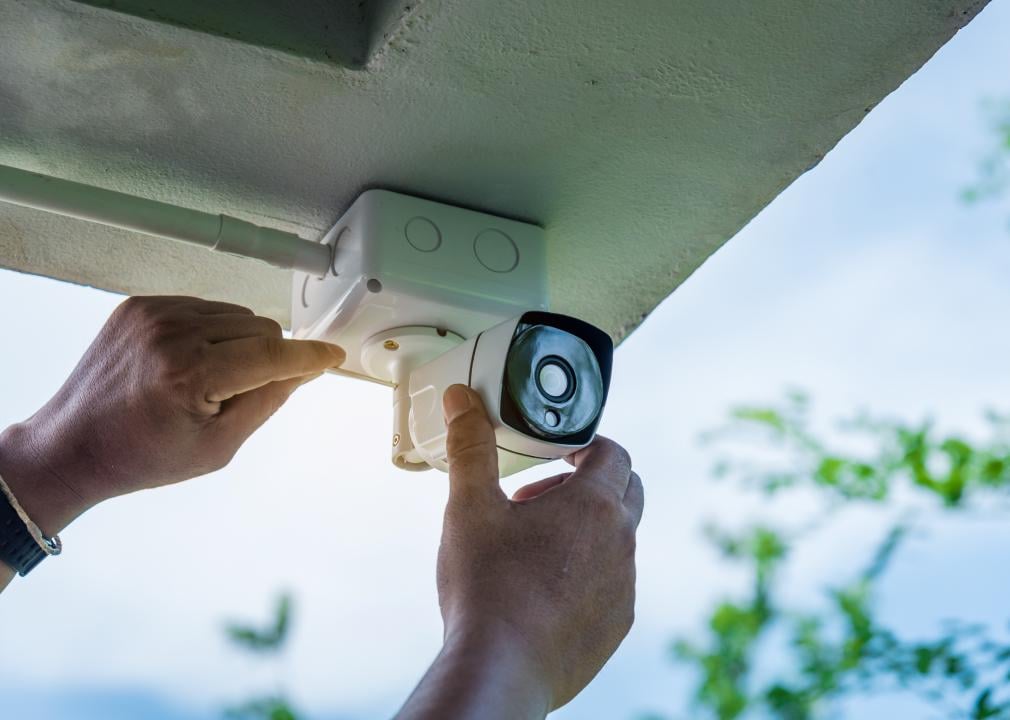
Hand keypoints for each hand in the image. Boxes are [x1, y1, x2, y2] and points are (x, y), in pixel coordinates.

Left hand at [0, 295, 344, 536]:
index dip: (308, 356)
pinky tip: (188, 363)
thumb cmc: (141, 455)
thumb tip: (303, 371)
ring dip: (239, 343)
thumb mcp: (218, 447)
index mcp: (190, 375)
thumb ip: (267, 402)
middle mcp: (171, 334)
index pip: (272, 353)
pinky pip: (204, 307)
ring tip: (207, 380)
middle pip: (260, 328)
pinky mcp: (139, 305)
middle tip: (237, 394)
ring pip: (235, 314)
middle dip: (266, 358)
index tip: (331, 355)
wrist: (73, 445)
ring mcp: (152, 314)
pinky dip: (210, 331)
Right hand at [431, 384, 641, 712]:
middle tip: (537, 500)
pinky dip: (587, 574)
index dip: (585, 446)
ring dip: (585, 532)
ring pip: (618, 541)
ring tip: (531, 547)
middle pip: (626, 492)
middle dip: (587, 485)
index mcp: (594, 505)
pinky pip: (612, 584)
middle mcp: (621, 543)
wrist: (501, 670)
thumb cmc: (487, 587)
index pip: (613, 453)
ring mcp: (623, 587)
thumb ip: (470, 449)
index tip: (555, 454)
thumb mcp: (469, 507)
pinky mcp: (616, 625)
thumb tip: (463, 400)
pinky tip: (543, 590)